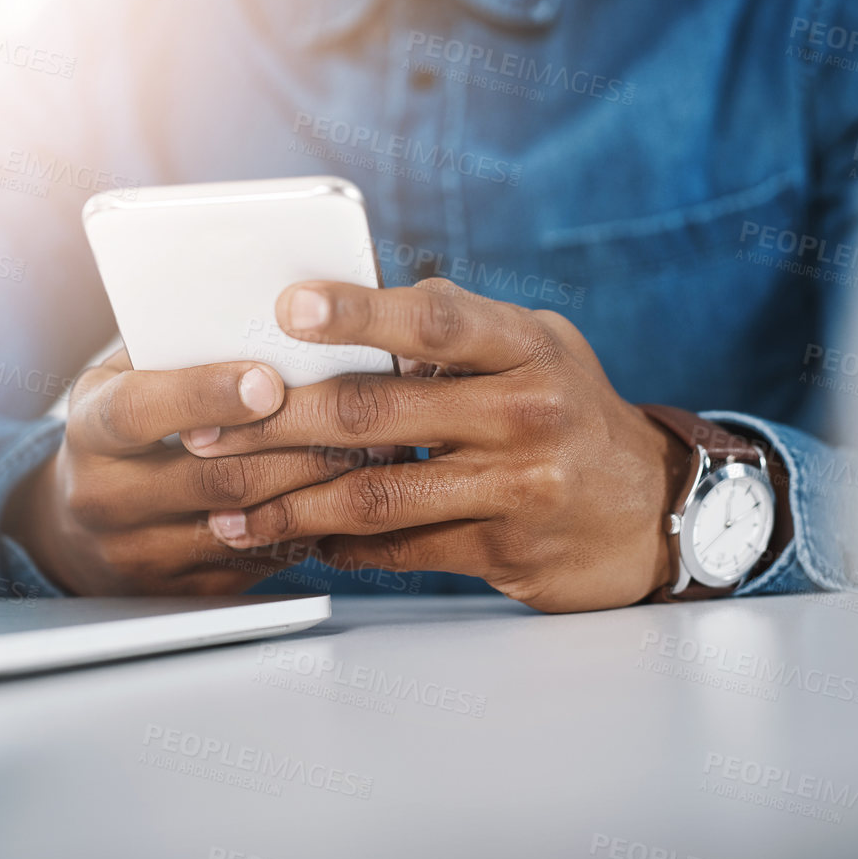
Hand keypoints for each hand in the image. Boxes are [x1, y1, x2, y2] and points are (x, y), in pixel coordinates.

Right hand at [3, 348, 375, 593]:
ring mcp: (146, 554)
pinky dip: (311, 525)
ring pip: (248, 523)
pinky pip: (263, 560)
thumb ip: (178, 351)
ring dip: (316, 485)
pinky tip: (348, 494)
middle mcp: (107, 498)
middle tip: (358, 414)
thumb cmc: (126, 432)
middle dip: (295, 444)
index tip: (266, 380)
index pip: (139, 412)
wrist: (81, 531)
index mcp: (90, 430)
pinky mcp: (188, 592)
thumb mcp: (125, 379)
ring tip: (372, 448)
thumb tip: (269, 313)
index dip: (204, 395)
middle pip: (214, 476)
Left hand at [184, 279, 686, 611]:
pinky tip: (293, 537)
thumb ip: (459, 330)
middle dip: (275, 420)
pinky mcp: (505, 551)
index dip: (358, 312)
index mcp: (527, 346)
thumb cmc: (572, 410)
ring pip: (374, 494)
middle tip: (205, 426)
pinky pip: (399, 548)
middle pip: (376, 412)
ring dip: (286, 502)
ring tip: (225, 504)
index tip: (286, 308)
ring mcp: (519, 487)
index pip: (436, 319)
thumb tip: (353, 308)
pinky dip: (337, 544)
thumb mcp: (539, 347)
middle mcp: (527, 412)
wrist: (651, 508)